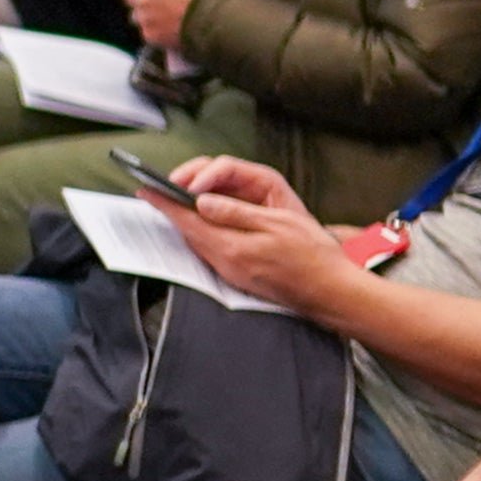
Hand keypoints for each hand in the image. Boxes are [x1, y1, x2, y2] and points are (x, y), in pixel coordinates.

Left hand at [170, 155, 354, 319]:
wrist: (333, 292)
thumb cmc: (314, 256)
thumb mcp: (277, 223)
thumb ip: (236, 213)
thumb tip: (202, 202)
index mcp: (232, 247)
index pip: (187, 221)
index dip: (165, 203)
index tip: (146, 188)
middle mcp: (225, 263)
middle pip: (187, 232)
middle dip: (171, 210)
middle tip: (158, 190)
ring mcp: (231, 273)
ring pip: (198, 242)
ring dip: (186, 222)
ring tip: (176, 201)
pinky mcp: (239, 277)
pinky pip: (212, 251)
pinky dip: (203, 234)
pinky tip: (205, 224)